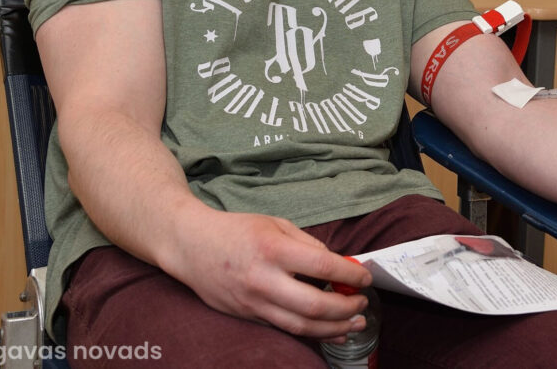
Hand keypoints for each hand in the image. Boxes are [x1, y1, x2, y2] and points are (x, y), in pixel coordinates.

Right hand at [161, 207, 372, 340]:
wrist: (191, 245)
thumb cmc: (236, 230)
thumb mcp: (274, 223)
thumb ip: (307, 243)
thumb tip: (336, 264)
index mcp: (273, 248)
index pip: (322, 266)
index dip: (350, 275)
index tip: (365, 278)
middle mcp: (263, 278)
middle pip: (314, 305)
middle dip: (346, 308)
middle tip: (362, 304)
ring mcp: (253, 302)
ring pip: (300, 325)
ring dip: (333, 328)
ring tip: (355, 324)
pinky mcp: (246, 316)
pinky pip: (284, 329)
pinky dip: (311, 333)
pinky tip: (329, 332)